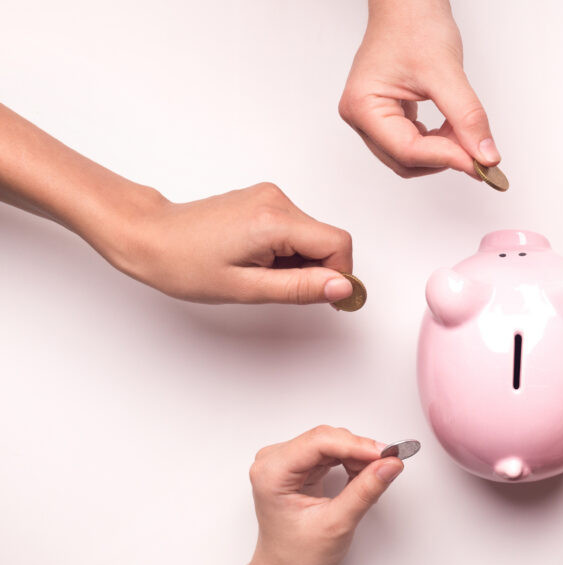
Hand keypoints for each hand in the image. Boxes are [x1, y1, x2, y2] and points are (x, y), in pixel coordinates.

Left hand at [101, 182, 354, 304]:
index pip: (338, 244)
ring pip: (313, 236)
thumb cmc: (184, 264)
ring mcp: (270, 197)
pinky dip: (287, 251)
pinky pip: (296, 229)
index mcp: (274, 221)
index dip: (339, 275)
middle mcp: (276, 201)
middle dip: (315, 270)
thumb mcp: (246, 288)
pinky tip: (257, 261)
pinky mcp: (263, 200)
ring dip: (300, 262)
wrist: (148, 237)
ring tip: (260, 273)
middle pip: (328, 239)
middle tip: (278, 288)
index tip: (324, 299)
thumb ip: (300, 288)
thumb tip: (343, 288)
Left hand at [246, 425, 402, 564]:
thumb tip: (390, 464)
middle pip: (326, 438)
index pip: (320, 441)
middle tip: (389, 465)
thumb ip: (365, 490)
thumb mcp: (337, 524)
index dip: (357, 446)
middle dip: (360, 450)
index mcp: (272, 473)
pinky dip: (350, 461)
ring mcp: (284, 463)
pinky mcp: (297, 467)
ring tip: (373, 477)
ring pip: (331, 443)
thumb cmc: (297, 558)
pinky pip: (330, 452)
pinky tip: (361, 477)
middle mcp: (273, 462)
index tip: (387, 455)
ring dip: (357, 456)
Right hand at [339, 0, 498, 178]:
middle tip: (478, 151)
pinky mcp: (387, 118)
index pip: (407, 150)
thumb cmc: (414, 24)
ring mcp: (372, 120)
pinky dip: (438, 144)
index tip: (480, 162)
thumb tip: (485, 156)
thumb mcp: (446, 72)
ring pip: (411, 159)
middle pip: (406, 161)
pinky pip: (414, 145)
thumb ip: (467, 118)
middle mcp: (361, 117)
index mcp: (363, 106)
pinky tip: (452, 128)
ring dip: (442, 152)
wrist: (409, 4)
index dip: (447, 158)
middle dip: (444, 157)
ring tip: (463, 130)